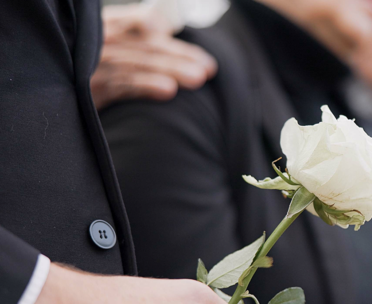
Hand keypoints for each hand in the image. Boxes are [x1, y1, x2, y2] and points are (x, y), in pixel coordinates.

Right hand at [92, 3, 217, 109]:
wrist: (48, 99)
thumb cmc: (82, 75)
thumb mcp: (108, 52)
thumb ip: (134, 40)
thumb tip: (164, 29)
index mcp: (103, 28)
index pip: (142, 22)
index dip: (171, 36)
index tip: (199, 54)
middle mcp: (95, 41)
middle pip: (145, 44)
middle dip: (180, 56)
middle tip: (209, 69)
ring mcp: (87, 63)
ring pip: (138, 62)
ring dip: (172, 70)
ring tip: (198, 79)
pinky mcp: (84, 89)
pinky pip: (120, 84)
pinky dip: (145, 85)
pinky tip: (168, 91)